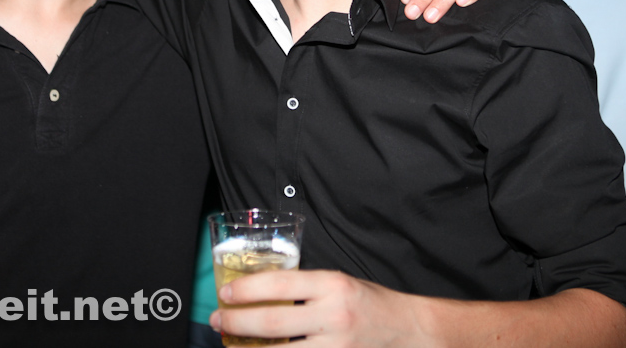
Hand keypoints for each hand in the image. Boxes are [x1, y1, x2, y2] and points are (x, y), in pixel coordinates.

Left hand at [212, 270, 431, 346]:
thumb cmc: (369, 304)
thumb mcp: (340, 283)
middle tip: (218, 320)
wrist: (407, 330)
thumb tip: (261, 292)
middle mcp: (334, 315)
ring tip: (232, 344)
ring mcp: (336, 347)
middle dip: (237, 322)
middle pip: (272, 321)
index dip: (247, 289)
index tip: (226, 293)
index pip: (280, 282)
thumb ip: (306, 287)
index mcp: (333, 285)